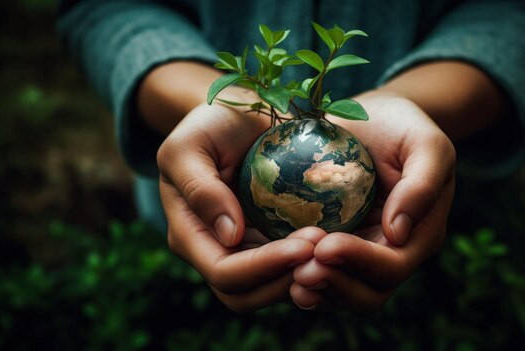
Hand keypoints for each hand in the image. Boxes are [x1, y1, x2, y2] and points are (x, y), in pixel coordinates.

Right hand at [157, 96, 318, 311]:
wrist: (238, 114)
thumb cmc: (210, 123)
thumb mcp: (190, 146)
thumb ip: (200, 188)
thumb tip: (230, 235)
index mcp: (189, 234)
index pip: (224, 272)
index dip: (263, 268)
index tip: (304, 244)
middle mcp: (215, 250)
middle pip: (246, 294)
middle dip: (286, 278)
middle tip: (324, 250)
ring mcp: (244, 249)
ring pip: (270, 289)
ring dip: (302, 276)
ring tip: (331, 248)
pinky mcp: (269, 241)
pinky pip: (289, 267)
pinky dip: (310, 264)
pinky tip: (334, 245)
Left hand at [290, 90, 455, 311]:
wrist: (374, 119)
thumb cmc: (403, 126)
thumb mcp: (426, 144)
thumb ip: (421, 185)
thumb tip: (397, 233)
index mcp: (420, 234)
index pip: (392, 266)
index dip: (360, 262)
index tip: (325, 246)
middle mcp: (392, 252)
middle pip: (368, 293)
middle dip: (335, 285)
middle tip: (300, 271)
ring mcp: (362, 252)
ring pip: (343, 294)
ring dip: (317, 290)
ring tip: (289, 276)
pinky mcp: (336, 245)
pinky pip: (322, 276)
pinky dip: (305, 281)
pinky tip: (281, 270)